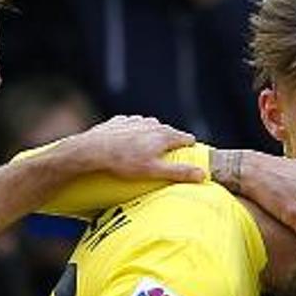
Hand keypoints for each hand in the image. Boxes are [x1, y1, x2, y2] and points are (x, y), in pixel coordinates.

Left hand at [56, 114, 203, 184]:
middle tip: (166, 158)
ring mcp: (135, 120)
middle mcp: (152, 123)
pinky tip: (127, 145)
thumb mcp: (154, 171)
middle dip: (170, 143)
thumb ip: (179, 172)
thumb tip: (203, 175)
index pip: (186, 138)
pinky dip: (134, 134)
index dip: (189, 148)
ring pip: (150, 127)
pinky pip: (132, 126)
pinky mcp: (120, 121)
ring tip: (145, 152)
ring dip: (152, 137)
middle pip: (169, 132)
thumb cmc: (124, 162)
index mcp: (163, 135)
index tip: (188, 157)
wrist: (92, 150)